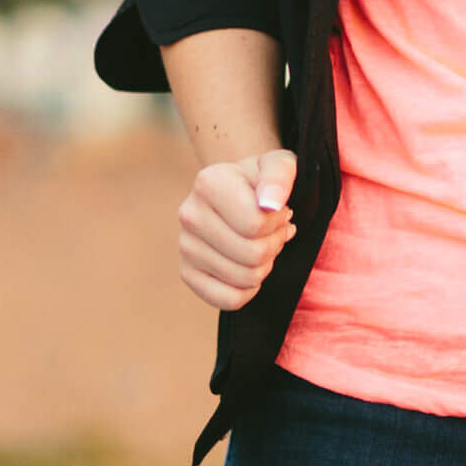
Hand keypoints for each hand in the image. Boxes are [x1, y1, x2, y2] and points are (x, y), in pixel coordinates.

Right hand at [178, 149, 297, 311]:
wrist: (240, 193)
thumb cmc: (264, 181)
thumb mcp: (280, 165)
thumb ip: (280, 177)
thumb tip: (269, 205)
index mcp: (208, 182)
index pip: (256, 224)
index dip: (279, 223)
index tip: (279, 210)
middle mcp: (189, 214)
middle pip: (252, 255)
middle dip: (274, 245)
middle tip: (274, 231)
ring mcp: (185, 246)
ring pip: (244, 279)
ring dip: (265, 265)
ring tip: (262, 243)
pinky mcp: (187, 272)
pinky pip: (228, 300)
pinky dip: (249, 290)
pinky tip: (250, 267)